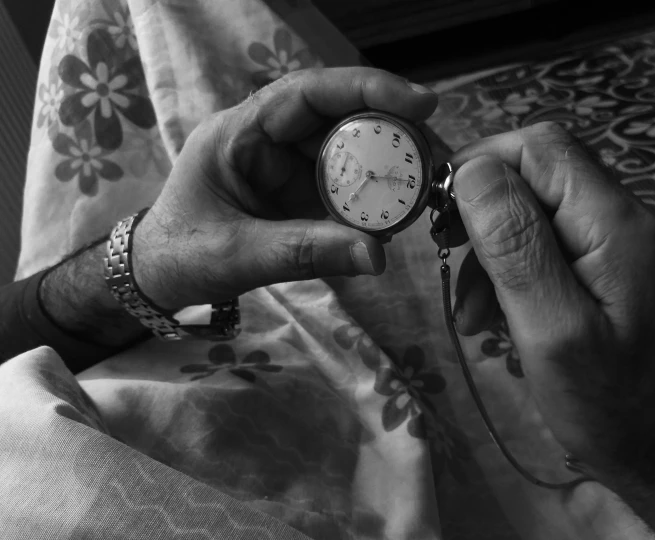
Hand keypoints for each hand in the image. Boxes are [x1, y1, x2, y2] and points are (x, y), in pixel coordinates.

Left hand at [132, 68, 437, 310]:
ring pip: (348, 153)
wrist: (159, 278)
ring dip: (388, 170)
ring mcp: (287, 167)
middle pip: (340, 118)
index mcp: (240, 133)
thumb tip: (377, 255)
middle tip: (438, 159)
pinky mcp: (299, 194)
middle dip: (392, 133)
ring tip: (426, 190)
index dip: (366, 89)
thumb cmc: (179, 255)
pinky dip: (372, 202)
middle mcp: (269, 140)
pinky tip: (397, 216)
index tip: (420, 103)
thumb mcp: (236, 254)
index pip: (308, 93)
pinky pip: (344, 189)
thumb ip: (303, 252)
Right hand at [450, 122, 654, 479]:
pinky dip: (507, 272)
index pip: (541, 148)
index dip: (482, 162)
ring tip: (468, 310)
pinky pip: (542, 245)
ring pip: (532, 210)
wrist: (653, 450)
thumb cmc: (603, 402)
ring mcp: (610, 242)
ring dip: (489, 251)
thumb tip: (474, 170)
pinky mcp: (600, 267)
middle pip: (536, 173)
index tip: (438, 211)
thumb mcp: (550, 328)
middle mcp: (618, 217)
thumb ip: (515, 245)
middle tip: (445, 252)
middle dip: (481, 210)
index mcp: (612, 222)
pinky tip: (489, 317)